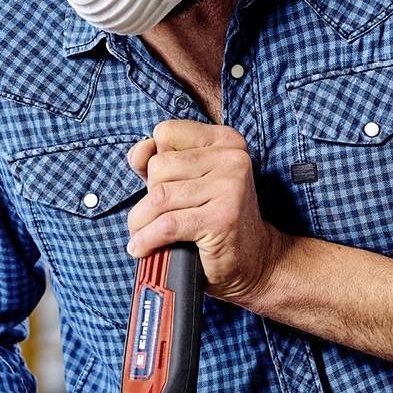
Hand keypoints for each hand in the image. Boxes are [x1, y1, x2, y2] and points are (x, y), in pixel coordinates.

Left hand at [126, 120, 288, 307]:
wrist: (253, 260)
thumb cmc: (214, 219)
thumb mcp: (188, 182)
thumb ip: (159, 161)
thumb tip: (139, 151)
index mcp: (225, 140)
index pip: (165, 133)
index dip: (154, 160)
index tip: (162, 185)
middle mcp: (232, 158)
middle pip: (159, 166)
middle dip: (149, 195)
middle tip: (159, 216)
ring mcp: (230, 187)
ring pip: (158, 196)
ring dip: (141, 221)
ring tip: (142, 234)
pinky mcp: (222, 219)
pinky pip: (166, 225)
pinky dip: (146, 239)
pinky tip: (142, 248)